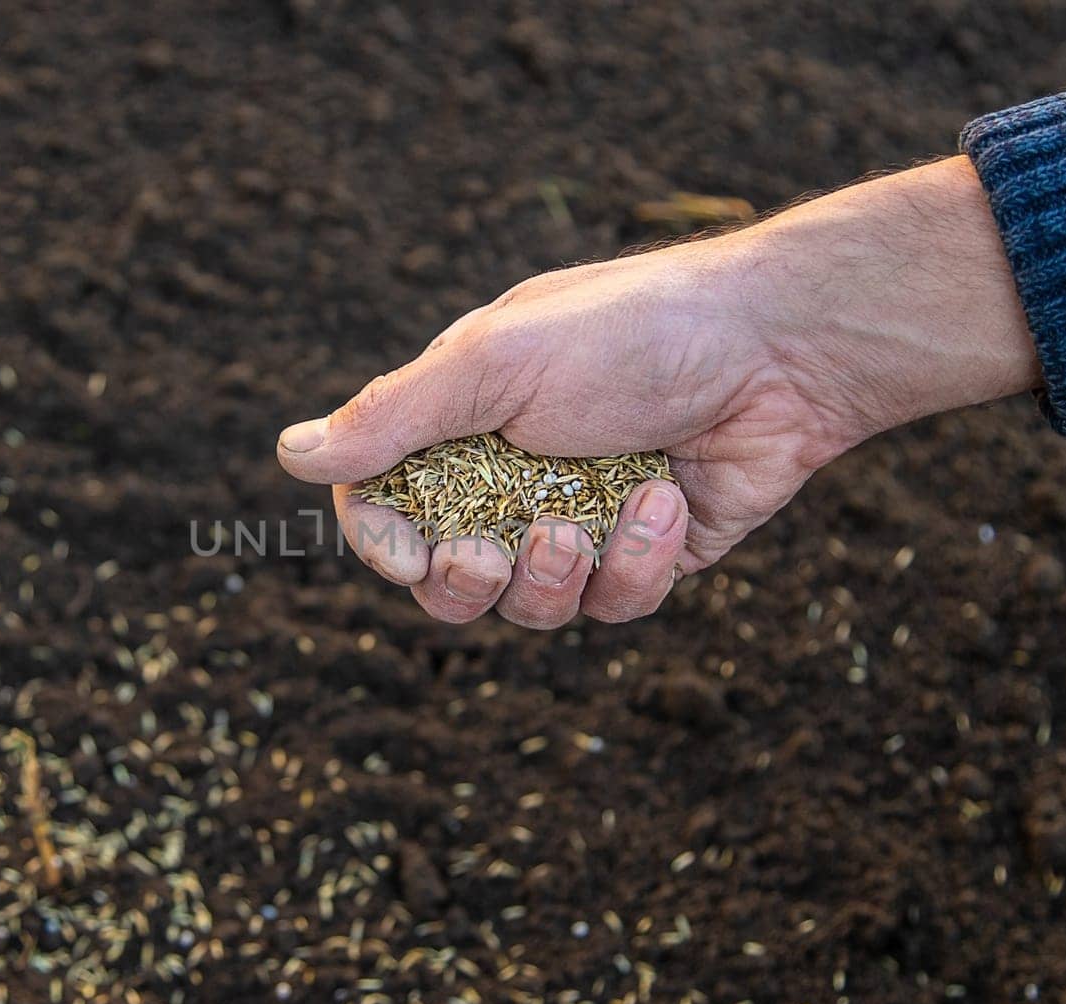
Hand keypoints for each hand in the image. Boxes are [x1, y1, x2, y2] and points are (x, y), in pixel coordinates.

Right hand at [276, 157, 1039, 626]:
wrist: (777, 347)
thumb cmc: (628, 333)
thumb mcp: (494, 364)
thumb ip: (394, 418)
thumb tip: (288, 454)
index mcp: (461, 426)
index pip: (386, 511)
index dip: (384, 545)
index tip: (407, 547)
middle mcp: (514, 479)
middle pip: (447, 583)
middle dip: (463, 583)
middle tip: (488, 550)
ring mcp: (582, 520)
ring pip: (530, 608)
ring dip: (555, 576)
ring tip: (589, 518)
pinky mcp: (647, 555)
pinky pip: (614, 605)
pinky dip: (635, 562)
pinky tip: (663, 498)